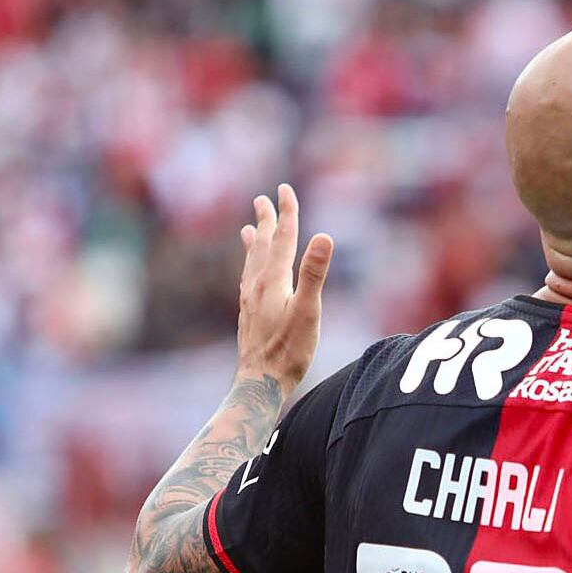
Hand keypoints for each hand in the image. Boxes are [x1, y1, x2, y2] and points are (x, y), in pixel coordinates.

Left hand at [236, 184, 332, 392]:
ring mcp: (250, 300)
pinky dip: (249, 267)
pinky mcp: (248, 314)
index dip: (286, 213)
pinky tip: (249, 275)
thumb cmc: (288, 351)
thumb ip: (315, 273)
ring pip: (251, 262)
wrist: (259, 382)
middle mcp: (257, 285)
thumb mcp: (309, 311)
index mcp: (273, 280)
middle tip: (263, 199)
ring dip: (253, 242)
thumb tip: (324, 237)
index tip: (285, 189)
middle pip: (262, 245)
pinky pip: (247, 280)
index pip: (283, 239)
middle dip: (266, 221)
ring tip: (247, 229)